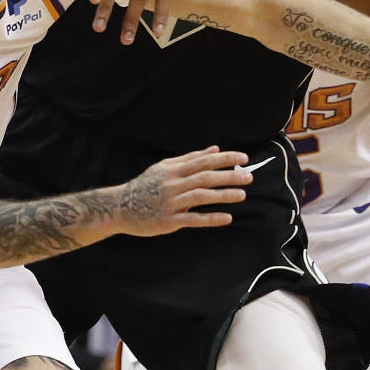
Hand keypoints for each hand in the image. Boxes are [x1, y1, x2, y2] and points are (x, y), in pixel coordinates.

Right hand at [118, 147, 249, 235]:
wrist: (121, 206)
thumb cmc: (146, 185)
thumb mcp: (165, 167)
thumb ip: (190, 158)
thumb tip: (214, 148)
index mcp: (174, 169)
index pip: (204, 161)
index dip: (224, 159)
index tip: (243, 158)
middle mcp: (173, 184)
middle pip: (205, 177)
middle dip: (229, 176)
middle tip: (249, 177)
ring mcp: (171, 203)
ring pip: (201, 197)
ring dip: (223, 195)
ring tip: (242, 195)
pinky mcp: (169, 220)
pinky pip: (193, 219)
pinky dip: (210, 218)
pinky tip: (226, 218)